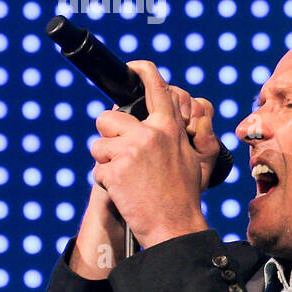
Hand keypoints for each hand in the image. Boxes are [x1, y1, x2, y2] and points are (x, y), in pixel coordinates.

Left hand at [88, 62, 219, 248]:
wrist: (175, 225)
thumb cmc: (183, 195)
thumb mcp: (193, 157)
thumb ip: (179, 133)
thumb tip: (167, 119)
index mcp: (170, 128)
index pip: (157, 88)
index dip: (143, 71)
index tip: (133, 66)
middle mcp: (151, 133)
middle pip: (107, 118)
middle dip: (109, 136)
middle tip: (122, 155)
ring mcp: (132, 150)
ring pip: (98, 144)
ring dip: (106, 161)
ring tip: (127, 177)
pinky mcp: (115, 169)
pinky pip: (97, 169)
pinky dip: (106, 181)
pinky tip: (125, 191)